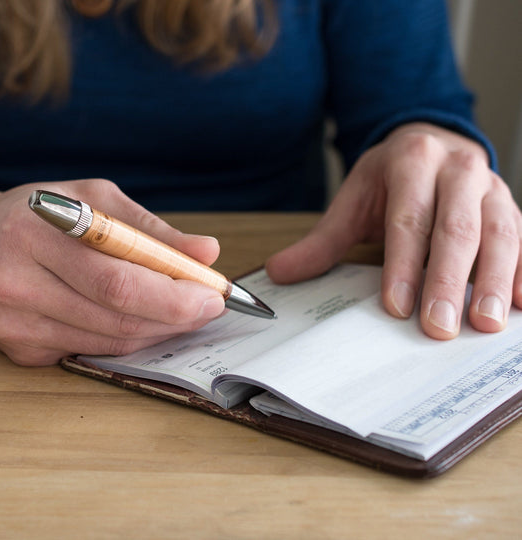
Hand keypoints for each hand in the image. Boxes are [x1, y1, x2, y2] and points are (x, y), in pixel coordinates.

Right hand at [0, 179, 225, 364]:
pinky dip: (129, 340)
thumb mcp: (95, 199)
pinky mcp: (19, 348)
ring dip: (159, 331)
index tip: (213, 293)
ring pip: (110, 342)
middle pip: (118, 318)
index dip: (174, 295)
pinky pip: (93, 351)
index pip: (119, 280)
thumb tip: (207, 252)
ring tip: (184, 312)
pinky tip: (144, 321)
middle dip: (177, 316)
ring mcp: (14, 323)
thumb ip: (152, 228)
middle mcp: (17, 283)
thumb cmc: (44, 213)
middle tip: (208, 307)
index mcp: (38, 232)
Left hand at [266, 123, 521, 338]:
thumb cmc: (388, 178)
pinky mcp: (510, 205)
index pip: (408, 219)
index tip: (397, 307)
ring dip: (495, 281)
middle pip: (456, 229)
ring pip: (500, 233)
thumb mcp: (352, 200)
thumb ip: (321, 240)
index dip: (403, 264)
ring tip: (485, 323)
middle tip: (439, 328)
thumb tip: (279, 272)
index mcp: (412, 162)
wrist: (428, 142)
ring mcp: (490, 187)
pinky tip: (520, 305)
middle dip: (448, 280)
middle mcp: (458, 170)